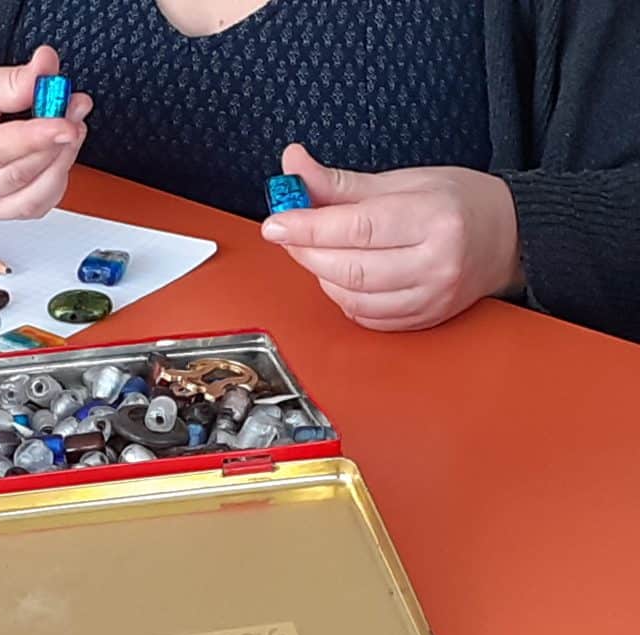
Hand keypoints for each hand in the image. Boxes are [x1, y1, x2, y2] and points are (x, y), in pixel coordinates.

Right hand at [0, 35, 90, 218]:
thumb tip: (47, 75)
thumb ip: (8, 82)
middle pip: (15, 179)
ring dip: (60, 165)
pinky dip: (53, 180)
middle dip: (54, 145)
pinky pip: (31, 206)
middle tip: (74, 109)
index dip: (35, 139)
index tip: (65, 123)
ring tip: (71, 127)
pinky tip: (57, 151)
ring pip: (29, 202)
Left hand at [261, 145, 523, 330]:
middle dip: (307, 251)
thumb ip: (340, 182)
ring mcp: (431, 297)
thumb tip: (292, 166)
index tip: (275, 222)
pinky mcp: (423, 319)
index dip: (307, 226)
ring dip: (321, 274)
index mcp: (434, 219)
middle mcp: (436, 263)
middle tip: (288, 233)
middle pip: (349, 268)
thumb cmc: (458, 203)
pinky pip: (365, 317)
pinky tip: (341, 275)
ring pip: (352, 297)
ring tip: (319, 249)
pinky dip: (341, 296)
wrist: (508, 238)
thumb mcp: (402, 180)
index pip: (356, 228)